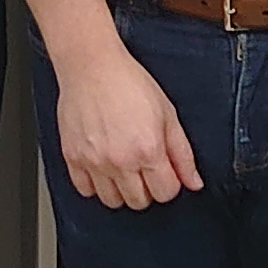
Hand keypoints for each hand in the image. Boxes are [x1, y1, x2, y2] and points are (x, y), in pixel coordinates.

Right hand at [48, 40, 198, 208]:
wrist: (91, 65)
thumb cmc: (128, 83)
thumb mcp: (168, 114)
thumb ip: (183, 153)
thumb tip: (194, 182)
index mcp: (148, 150)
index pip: (165, 193)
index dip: (169, 184)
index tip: (164, 173)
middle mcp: (120, 160)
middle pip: (139, 202)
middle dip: (147, 189)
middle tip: (144, 169)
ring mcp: (94, 161)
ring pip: (112, 201)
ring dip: (121, 191)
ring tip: (123, 170)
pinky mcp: (72, 157)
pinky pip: (84, 190)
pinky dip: (94, 185)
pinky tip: (102, 167)